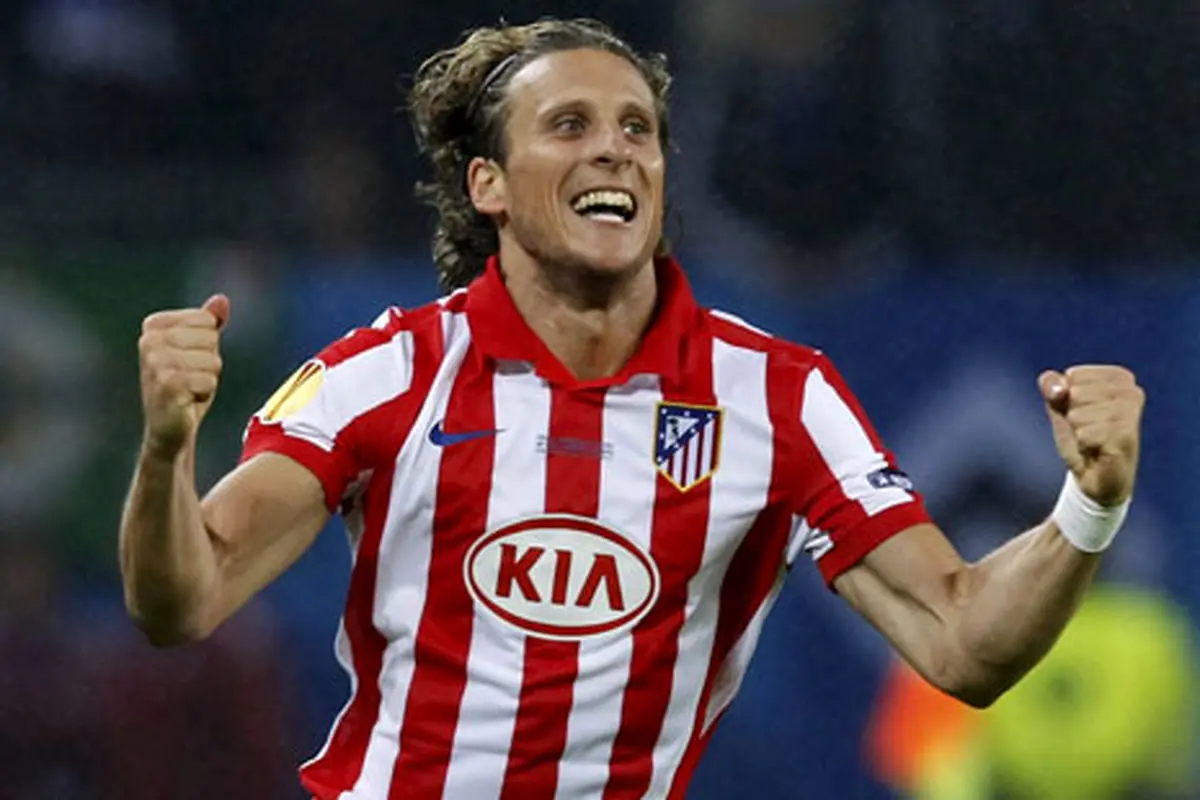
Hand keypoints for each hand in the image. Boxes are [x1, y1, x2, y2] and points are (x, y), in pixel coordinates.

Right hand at [138, 294, 229, 457]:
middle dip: (210, 362)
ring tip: (188, 389)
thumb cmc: (186, 386)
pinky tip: (187, 400)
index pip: (206, 320)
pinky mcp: (166, 385)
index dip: (207, 344)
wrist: (169, 427)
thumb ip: (209, 323)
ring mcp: (155, 363)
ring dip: (208, 379)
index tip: (190, 361)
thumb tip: (222, 300)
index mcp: (153, 325)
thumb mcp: (200, 349)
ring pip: (212, 360)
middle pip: (211, 338)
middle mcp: (148, 341)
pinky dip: (205, 393)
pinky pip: (209, 380)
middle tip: (190, 379)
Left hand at [1039, 365, 1144, 505]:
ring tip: (1092, 440)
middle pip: (1075, 393)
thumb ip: (1051, 387)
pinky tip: (1097, 450)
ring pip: (1078, 414)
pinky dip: (1083, 445)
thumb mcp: (1060, 407)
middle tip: (1087, 430)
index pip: (1073, 375)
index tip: (1083, 413)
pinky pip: (1085, 434)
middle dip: (1072, 416)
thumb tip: (1056, 387)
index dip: (1066, 398)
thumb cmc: (1082, 437)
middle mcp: (1131, 391)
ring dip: (1079, 432)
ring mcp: (1132, 414)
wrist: (1096, 477)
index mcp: (1119, 377)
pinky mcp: (1127, 436)